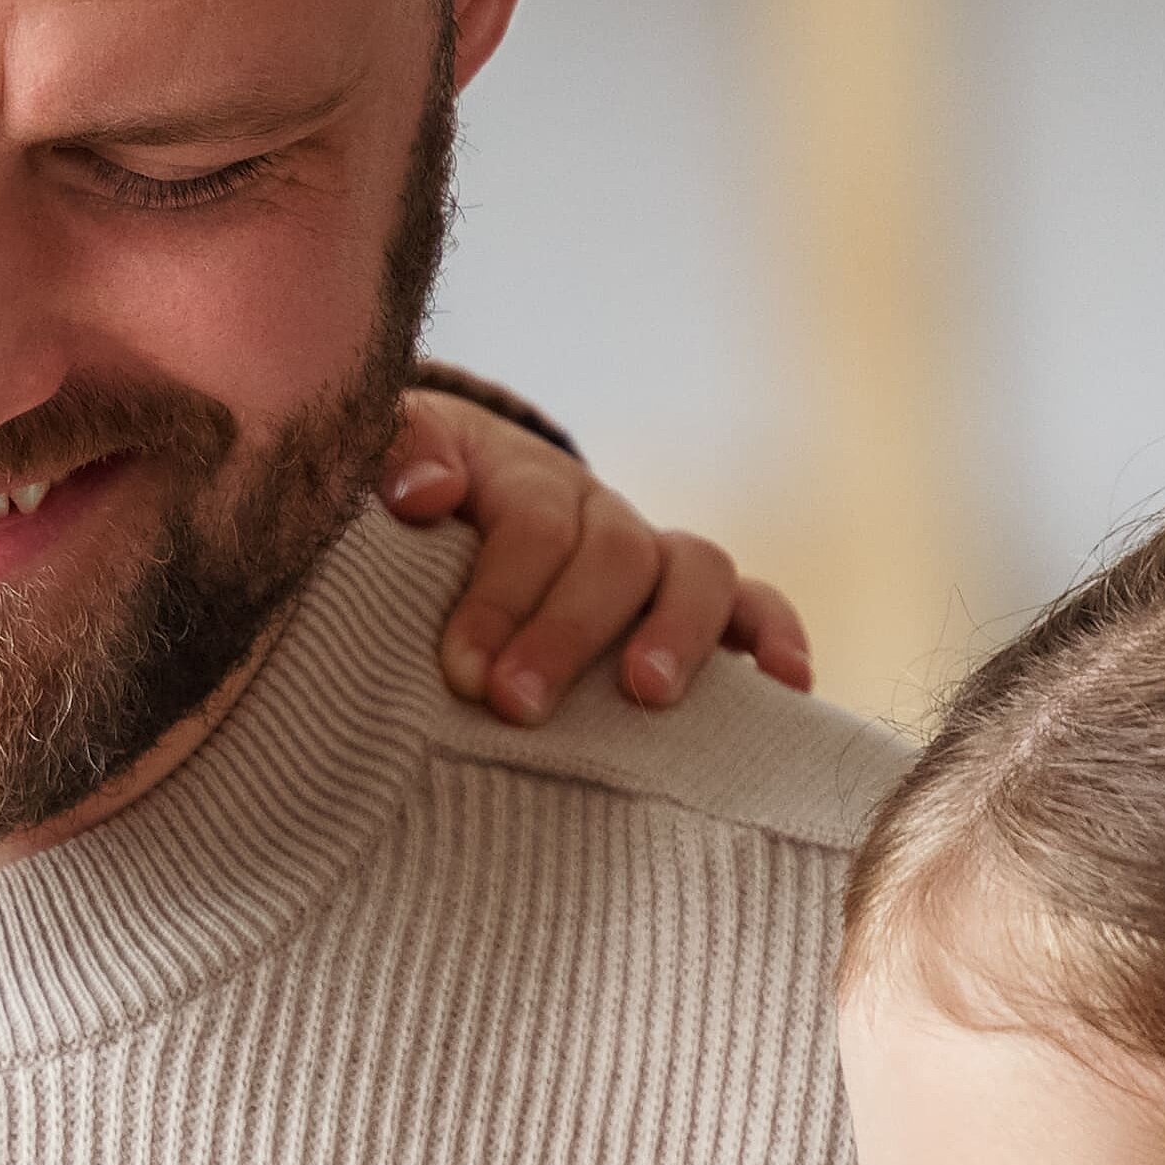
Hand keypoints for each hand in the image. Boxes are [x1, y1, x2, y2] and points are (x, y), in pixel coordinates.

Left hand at [379, 389, 813, 723]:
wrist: (448, 497)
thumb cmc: (407, 508)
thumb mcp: (378, 468)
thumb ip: (393, 459)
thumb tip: (430, 494)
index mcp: (522, 478)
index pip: (531, 525)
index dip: (502, 596)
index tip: (464, 672)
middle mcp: (597, 511)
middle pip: (613, 553)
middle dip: (569, 632)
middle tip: (518, 705)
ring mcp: (650, 554)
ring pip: (696, 569)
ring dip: (679, 633)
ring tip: (645, 693)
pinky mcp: (687, 599)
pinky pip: (755, 604)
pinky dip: (777, 637)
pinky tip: (786, 686)